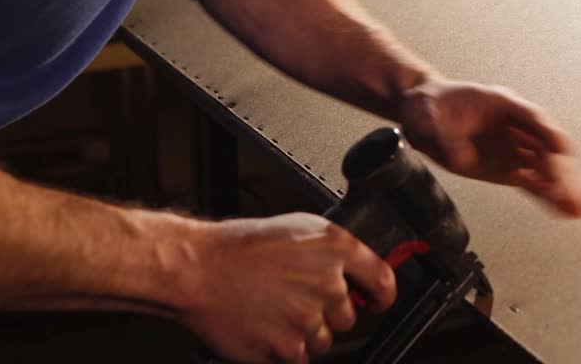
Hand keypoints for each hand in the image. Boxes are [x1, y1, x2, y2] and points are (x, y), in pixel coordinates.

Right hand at [178, 213, 396, 362]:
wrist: (198, 269)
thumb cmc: (239, 246)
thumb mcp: (298, 229)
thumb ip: (332, 251)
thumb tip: (355, 271)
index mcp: (335, 248)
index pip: (382, 280)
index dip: (382, 296)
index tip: (377, 302)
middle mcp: (327, 283)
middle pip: (348, 316)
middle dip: (327, 313)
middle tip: (296, 299)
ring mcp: (308, 318)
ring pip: (324, 340)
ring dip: (305, 333)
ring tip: (275, 311)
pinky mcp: (287, 347)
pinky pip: (300, 358)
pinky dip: (285, 350)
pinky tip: (267, 327)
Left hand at [399, 78, 580, 217]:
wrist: (421, 114)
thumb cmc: (427, 105)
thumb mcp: (424, 115)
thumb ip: (442, 135)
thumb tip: (463, 158)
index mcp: (501, 104)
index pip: (532, 117)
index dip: (548, 133)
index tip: (562, 149)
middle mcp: (514, 127)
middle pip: (545, 147)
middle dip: (561, 170)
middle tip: (575, 192)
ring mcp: (513, 148)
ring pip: (545, 169)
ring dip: (564, 188)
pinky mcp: (508, 168)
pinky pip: (533, 183)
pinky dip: (550, 197)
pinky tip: (567, 211)